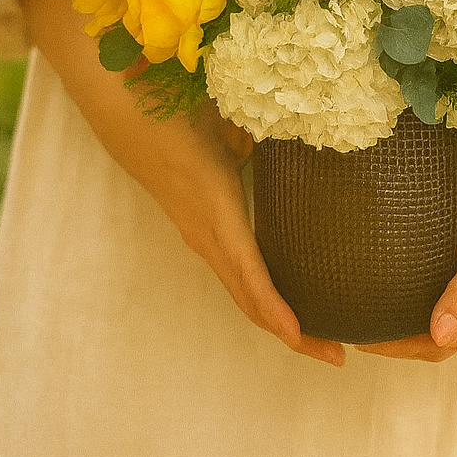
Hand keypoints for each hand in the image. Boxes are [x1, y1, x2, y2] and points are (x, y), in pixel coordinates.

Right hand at [18, 0, 344, 367]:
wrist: (118, 99)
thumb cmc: (173, 101)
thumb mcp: (223, 116)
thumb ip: (254, 132)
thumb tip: (288, 136)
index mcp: (215, 210)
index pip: (249, 276)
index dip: (276, 311)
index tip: (305, 339)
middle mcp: (205, 232)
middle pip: (250, 298)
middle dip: (293, 332)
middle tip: (338, 356)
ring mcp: (198, 231)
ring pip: (241, 288)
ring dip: (278, 316)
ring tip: (323, 336)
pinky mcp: (198, 223)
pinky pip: (234, 268)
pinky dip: (261, 292)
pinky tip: (288, 295)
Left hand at [356, 117, 456, 362]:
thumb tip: (440, 338)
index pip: (442, 345)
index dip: (400, 347)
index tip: (357, 336)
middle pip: (446, 342)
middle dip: (402, 342)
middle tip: (355, 326)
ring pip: (454, 327)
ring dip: (416, 327)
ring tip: (374, 310)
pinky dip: (433, 307)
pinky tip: (408, 290)